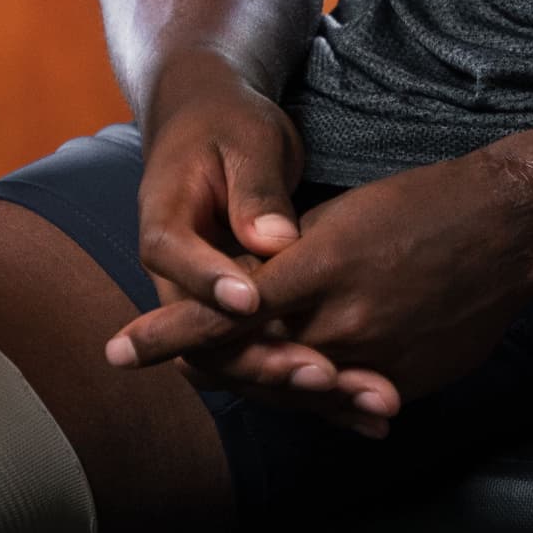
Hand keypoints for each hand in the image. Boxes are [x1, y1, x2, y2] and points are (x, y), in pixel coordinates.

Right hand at [94, 50, 399, 428]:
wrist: (207, 126)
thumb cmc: (228, 125)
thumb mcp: (244, 142)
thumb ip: (255, 191)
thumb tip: (273, 241)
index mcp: (166, 227)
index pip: (180, 264)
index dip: (213, 287)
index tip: (251, 302)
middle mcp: (180, 280)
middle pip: (210, 340)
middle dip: (267, 361)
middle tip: (325, 373)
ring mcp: (211, 304)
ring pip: (242, 363)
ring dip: (299, 388)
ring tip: (366, 400)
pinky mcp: (244, 316)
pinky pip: (269, 358)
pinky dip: (313, 387)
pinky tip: (366, 408)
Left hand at [110, 122, 532, 432]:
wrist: (509, 227)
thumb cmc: (420, 204)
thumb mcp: (340, 219)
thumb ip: (291, 261)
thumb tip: (247, 290)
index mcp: (311, 268)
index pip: (220, 312)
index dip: (167, 336)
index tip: (118, 350)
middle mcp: (336, 320)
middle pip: (252, 364)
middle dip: (217, 369)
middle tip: (177, 371)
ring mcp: (374, 355)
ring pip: (299, 389)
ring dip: (272, 388)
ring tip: (252, 381)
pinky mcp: (407, 377)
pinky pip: (351, 402)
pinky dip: (331, 403)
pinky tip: (322, 402)